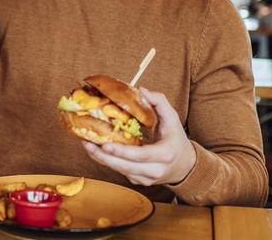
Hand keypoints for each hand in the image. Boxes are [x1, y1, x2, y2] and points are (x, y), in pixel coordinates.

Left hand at [82, 88, 196, 185]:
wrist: (185, 166)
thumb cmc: (176, 140)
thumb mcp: (173, 119)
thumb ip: (159, 102)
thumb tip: (141, 89)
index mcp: (165, 154)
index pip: (142, 155)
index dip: (122, 152)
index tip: (106, 144)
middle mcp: (156, 170)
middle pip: (126, 166)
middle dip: (104, 156)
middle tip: (87, 144)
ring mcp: (146, 178)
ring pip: (120, 171)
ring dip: (101, 159)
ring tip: (86, 145)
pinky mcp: (139, 181)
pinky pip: (121, 172)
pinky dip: (108, 162)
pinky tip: (96, 150)